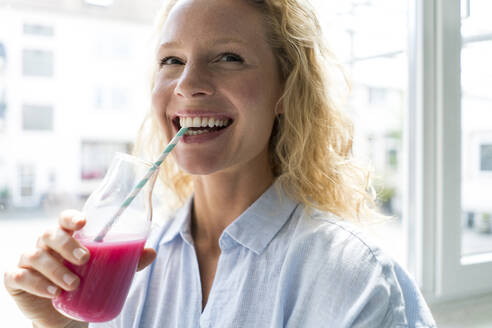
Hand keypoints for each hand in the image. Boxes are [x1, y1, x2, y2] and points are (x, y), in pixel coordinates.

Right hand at [3, 210, 156, 327]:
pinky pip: (19, 276)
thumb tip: (152, 252)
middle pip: (50, 234)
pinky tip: (51, 292)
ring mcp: (29, 261)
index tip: (83, 222)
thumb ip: (127, 260)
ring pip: (35, 255)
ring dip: (55, 269)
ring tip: (73, 285)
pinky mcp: (17, 280)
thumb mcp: (106, 270)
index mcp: (67, 236)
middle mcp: (45, 244)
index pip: (64, 218)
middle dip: (67, 245)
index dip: (71, 217)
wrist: (63, 313)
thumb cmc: (85, 282)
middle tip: (85, 260)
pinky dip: (35, 283)